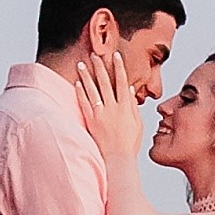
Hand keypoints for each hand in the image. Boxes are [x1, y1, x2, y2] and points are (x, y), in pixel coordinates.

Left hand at [74, 48, 145, 176]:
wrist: (118, 160)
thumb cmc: (129, 144)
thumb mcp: (137, 124)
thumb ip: (133, 106)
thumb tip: (129, 90)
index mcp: (126, 107)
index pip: (122, 82)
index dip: (119, 67)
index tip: (115, 55)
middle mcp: (113, 108)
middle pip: (105, 82)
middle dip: (99, 66)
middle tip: (94, 55)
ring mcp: (101, 114)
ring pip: (92, 90)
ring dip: (86, 75)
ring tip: (81, 64)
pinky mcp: (91, 121)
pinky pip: (84, 104)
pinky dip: (80, 92)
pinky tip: (77, 83)